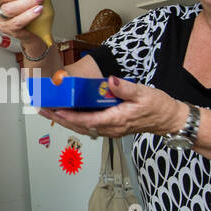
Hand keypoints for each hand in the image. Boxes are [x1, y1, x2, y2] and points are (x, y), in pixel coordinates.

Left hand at [40, 75, 188, 138]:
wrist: (168, 119)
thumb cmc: (157, 106)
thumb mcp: (143, 93)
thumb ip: (125, 87)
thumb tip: (109, 81)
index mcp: (116, 119)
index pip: (88, 120)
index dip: (70, 116)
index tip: (56, 110)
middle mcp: (111, 128)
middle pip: (79, 126)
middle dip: (60, 118)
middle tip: (42, 110)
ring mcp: (110, 129)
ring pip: (82, 127)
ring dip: (65, 120)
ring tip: (48, 111)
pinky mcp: (111, 127)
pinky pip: (89, 126)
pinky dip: (75, 120)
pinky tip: (67, 113)